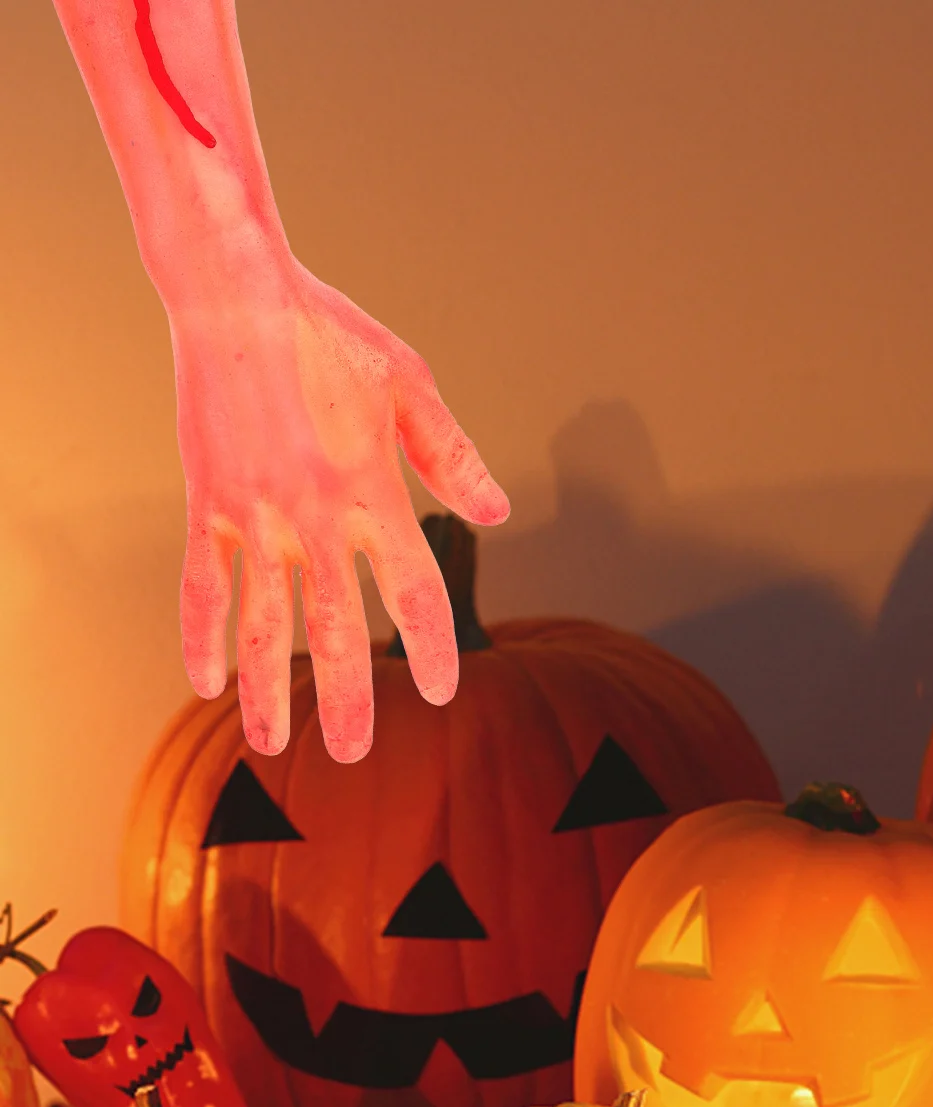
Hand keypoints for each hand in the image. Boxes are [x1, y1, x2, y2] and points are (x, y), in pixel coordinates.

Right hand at [173, 262, 508, 761]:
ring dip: (269, 690)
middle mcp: (316, 518)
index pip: (414, 594)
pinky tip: (206, 684)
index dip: (428, 649)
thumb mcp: (411, 386)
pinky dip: (202, 636)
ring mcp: (257, 517)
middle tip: (354, 754)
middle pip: (337, 630)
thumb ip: (452, 459)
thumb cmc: (332, 335)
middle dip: (347, 698)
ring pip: (264, 623)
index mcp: (375, 494)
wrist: (236, 293)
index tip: (436, 691)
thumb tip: (498, 516)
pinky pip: (204, 586)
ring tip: (272, 745)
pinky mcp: (209, 504)